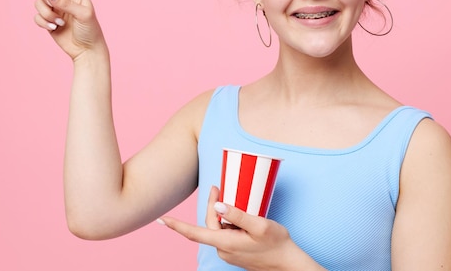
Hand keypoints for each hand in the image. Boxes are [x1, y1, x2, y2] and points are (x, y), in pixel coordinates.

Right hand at [34, 0, 106, 60]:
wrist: (86, 50)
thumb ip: (66, 3)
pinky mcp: (48, 21)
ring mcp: (54, 9)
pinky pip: (36, 16)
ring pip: (37, 2)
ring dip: (45, 13)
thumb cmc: (90, 30)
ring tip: (59, 23)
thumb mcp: (83, 14)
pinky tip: (54, 28)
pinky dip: (42, 22)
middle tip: (51, 4)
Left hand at [159, 186, 312, 270]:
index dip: (176, 226)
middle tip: (217, 186)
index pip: (194, 233)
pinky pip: (225, 233)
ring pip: (218, 228)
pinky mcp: (235, 252)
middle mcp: (223, 249)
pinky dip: (229, 222)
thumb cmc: (277, 245)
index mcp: (225, 243)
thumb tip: (218, 206)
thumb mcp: (261, 225)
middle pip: (209, 224)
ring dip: (222, 214)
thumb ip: (238, 214)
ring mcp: (228, 252)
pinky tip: (241, 216)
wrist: (289, 265)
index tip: (161, 220)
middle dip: (211, 205)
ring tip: (236, 201)